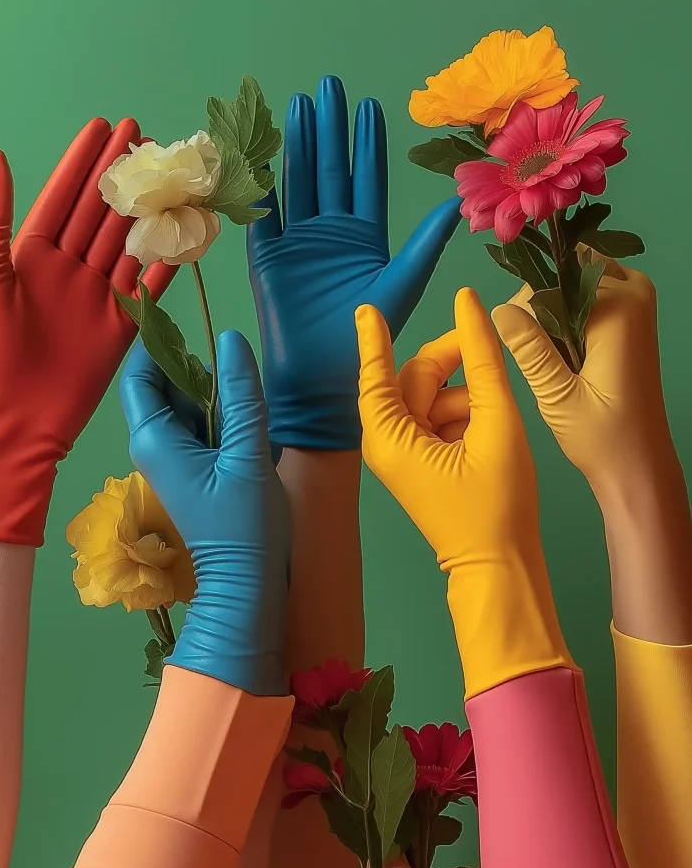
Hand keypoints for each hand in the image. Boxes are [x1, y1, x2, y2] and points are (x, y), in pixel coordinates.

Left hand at [0, 119, 175, 545]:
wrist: (15, 419)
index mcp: (30, 256)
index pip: (62, 197)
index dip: (82, 162)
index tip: (103, 127)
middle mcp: (68, 271)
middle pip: (99, 213)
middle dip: (120, 174)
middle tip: (143, 135)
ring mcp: (97, 297)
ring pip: (127, 241)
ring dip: (147, 207)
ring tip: (168, 171)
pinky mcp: (123, 325)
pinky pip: (149, 284)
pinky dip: (168, 258)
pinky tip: (185, 229)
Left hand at [120, 332, 289, 696]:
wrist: (248, 583)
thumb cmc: (243, 523)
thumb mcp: (247, 452)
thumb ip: (240, 394)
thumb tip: (229, 339)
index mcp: (154, 437)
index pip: (140, 375)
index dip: (158, 344)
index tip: (189, 322)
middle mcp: (155, 445)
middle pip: (168, 387)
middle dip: (202, 375)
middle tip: (238, 382)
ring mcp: (174, 459)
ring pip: (190, 407)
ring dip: (220, 400)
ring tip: (250, 414)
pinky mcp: (194, 471)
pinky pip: (204, 429)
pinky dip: (226, 422)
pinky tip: (253, 436)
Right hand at [247, 75, 460, 449]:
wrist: (324, 380)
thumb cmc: (368, 338)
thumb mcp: (403, 285)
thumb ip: (424, 244)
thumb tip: (457, 203)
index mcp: (364, 237)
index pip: (366, 179)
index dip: (366, 144)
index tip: (368, 105)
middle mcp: (330, 234)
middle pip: (329, 170)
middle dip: (329, 129)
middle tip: (328, 87)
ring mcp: (297, 244)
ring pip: (297, 183)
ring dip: (297, 145)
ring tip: (299, 105)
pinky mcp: (268, 259)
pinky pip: (265, 216)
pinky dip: (262, 188)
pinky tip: (262, 155)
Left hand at [356, 289, 570, 696]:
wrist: (500, 563)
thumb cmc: (497, 502)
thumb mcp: (496, 422)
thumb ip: (483, 359)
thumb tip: (469, 304)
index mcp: (390, 437)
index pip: (376, 375)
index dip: (375, 339)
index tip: (367, 307)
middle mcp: (387, 442)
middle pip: (413, 379)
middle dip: (452, 365)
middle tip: (487, 349)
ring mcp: (404, 452)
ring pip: (432, 397)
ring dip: (465, 398)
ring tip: (493, 426)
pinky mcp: (421, 459)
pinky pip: (438, 418)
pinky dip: (464, 416)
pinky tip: (486, 438)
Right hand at [491, 262, 667, 499]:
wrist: (639, 464)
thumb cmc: (602, 437)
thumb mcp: (557, 395)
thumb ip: (529, 349)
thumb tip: (498, 308)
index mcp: (620, 308)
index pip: (556, 276)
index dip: (527, 301)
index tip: (514, 337)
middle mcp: (634, 294)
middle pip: (568, 270)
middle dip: (541, 300)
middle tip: (530, 349)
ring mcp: (637, 303)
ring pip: (576, 280)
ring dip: (553, 308)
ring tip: (547, 354)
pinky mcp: (632, 317)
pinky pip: (589, 295)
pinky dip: (568, 315)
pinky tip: (560, 352)